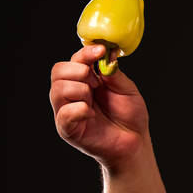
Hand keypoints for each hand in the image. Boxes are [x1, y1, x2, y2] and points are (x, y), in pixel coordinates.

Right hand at [49, 44, 148, 169]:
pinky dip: (77, 110)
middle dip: (78, 71)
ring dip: (78, 89)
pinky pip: (63, 114)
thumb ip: (114, 74)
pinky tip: (90, 113)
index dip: (85, 54)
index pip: (74, 60)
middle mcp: (73, 93)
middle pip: (58, 71)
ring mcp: (68, 110)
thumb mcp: (127, 90)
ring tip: (93, 100)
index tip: (100, 51)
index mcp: (86, 80)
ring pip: (57, 90)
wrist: (135, 142)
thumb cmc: (130, 116)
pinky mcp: (68, 128)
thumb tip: (104, 57)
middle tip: (96, 82)